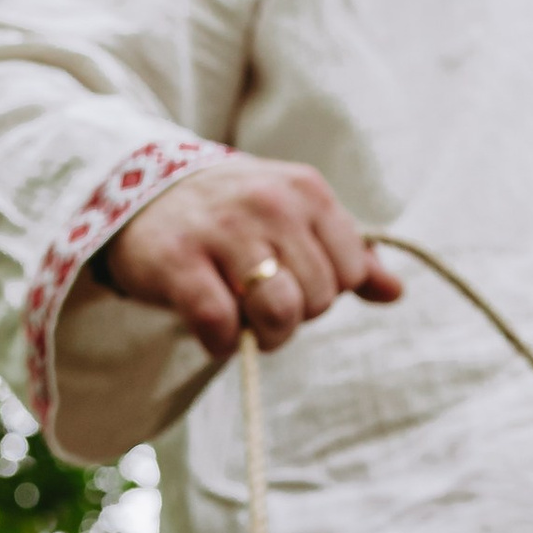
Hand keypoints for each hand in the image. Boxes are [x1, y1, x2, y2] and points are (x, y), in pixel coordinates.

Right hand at [84, 156, 402, 359]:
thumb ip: (347, 253)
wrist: (137, 190)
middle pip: (318, 298)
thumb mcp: (294, 217)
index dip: (327, 291)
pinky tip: (213, 331)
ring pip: (279, 312)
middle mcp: (268, 202)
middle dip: (294, 315)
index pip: (352, 270)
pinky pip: (221, 324)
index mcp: (305, 190)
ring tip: (244, 321)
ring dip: (264, 334)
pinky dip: (222, 342)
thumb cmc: (230, 215)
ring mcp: (223, 229)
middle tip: (260, 301)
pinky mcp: (178, 261)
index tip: (295, 282)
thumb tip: (395, 292)